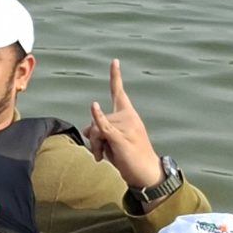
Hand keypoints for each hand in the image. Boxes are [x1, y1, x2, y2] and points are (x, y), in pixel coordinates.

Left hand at [85, 59, 163, 192]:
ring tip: (103, 157)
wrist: (146, 172)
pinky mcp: (121, 137)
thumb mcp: (112, 141)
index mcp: (128, 114)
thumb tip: (86, 129)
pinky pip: (104, 126)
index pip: (119, 92)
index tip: (114, 61)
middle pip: (96, 120)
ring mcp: (126, 126)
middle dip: (94, 138)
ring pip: (96, 129)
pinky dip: (97, 117)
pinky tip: (94, 106)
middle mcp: (128, 116)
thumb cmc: (129, 156)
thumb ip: (99, 131)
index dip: (115, 76)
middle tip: (101, 154)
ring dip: (95, 146)